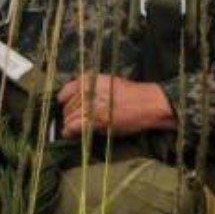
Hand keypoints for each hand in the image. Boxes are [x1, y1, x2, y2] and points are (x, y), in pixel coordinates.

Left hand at [57, 73, 177, 136]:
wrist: (149, 104)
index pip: (66, 90)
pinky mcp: (95, 119)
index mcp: (92, 79)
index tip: (68, 106)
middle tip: (75, 121)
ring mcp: (91, 105)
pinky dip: (69, 132)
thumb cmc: (133, 94)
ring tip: (74, 129)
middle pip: (67, 106)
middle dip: (68, 114)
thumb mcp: (110, 82)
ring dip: (69, 124)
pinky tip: (70, 134)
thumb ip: (92, 87)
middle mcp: (89, 90)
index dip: (65, 100)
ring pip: (68, 117)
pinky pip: (72, 126)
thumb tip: (77, 98)